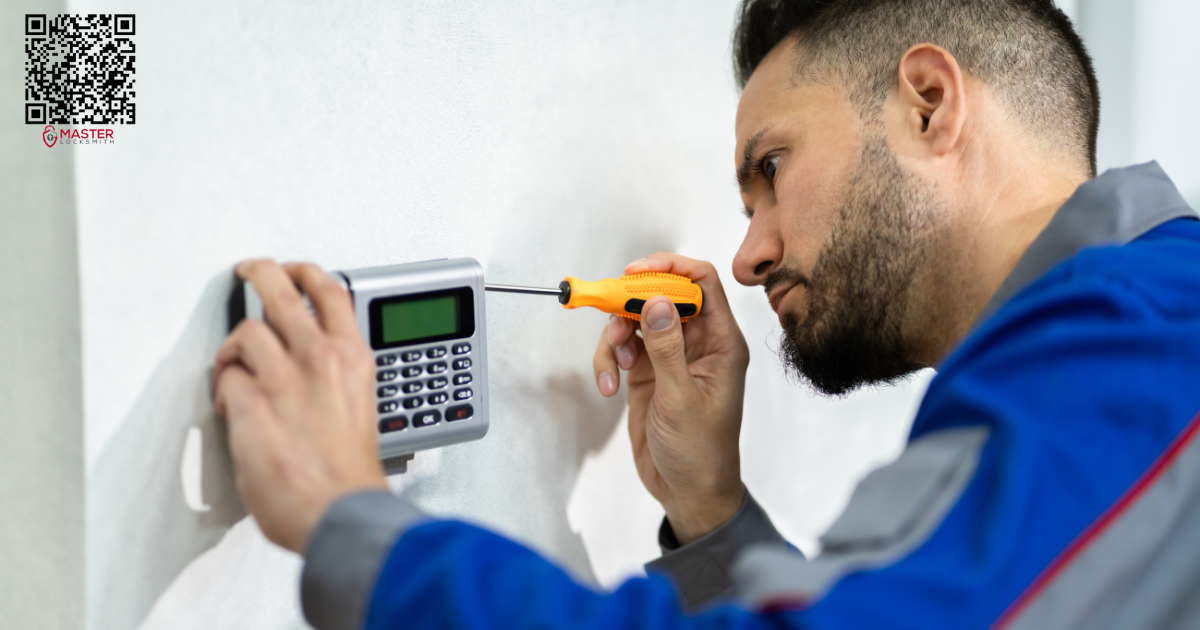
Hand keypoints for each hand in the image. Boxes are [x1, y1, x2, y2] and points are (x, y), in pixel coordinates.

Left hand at [213, 260, 386, 553]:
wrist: (340, 510)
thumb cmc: (349, 475)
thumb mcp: (360, 409)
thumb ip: (336, 382)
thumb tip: (311, 377)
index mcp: (353, 360)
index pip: (331, 293)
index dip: (307, 272)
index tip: (295, 270)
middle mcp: (320, 360)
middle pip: (282, 291)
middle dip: (260, 273)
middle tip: (250, 271)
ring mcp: (285, 380)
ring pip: (246, 332)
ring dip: (235, 348)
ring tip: (234, 364)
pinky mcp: (253, 405)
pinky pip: (227, 379)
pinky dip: (226, 390)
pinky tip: (234, 407)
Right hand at [593, 253, 748, 544]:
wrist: (688, 493)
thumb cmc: (701, 453)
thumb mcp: (681, 399)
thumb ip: (667, 348)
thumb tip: (657, 301)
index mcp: (721, 343)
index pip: (702, 283)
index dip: (670, 268)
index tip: (636, 273)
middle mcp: (698, 344)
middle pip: (662, 296)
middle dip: (632, 303)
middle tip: (611, 312)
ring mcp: (670, 357)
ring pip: (636, 321)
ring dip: (616, 337)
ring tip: (615, 366)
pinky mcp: (648, 373)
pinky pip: (623, 348)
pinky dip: (610, 360)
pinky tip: (610, 386)